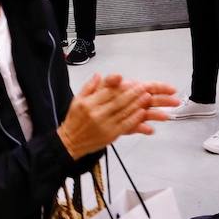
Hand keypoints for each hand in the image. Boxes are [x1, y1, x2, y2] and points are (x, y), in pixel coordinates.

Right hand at [57, 73, 178, 158]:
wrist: (71, 141)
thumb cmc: (74, 121)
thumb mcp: (76, 100)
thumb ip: (89, 87)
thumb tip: (98, 76)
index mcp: (88, 103)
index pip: (108, 92)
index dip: (121, 87)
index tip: (130, 82)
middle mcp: (96, 114)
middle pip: (118, 101)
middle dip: (133, 93)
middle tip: (143, 87)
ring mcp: (104, 125)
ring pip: (124, 112)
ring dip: (137, 104)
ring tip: (146, 97)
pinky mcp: (110, 134)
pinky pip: (125, 125)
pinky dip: (135, 118)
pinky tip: (141, 112)